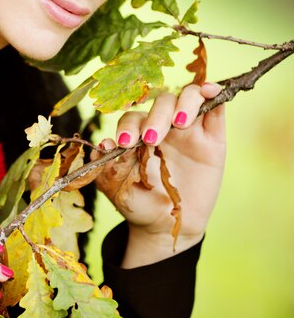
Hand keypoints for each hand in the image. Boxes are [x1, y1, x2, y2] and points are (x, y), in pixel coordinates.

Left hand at [94, 83, 225, 266]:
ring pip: (189, 98)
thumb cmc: (140, 205)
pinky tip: (211, 91)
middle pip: (162, 103)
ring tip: (180, 123)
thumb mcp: (119, 190)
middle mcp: (164, 125)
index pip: (134, 118)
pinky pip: (216, 109)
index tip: (125, 142)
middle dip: (156, 117)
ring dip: (184, 103)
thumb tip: (103, 145)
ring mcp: (190, 128)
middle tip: (152, 139)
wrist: (168, 227)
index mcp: (138, 133)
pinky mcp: (212, 137)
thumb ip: (109, 168)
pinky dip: (213, 94)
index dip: (129, 126)